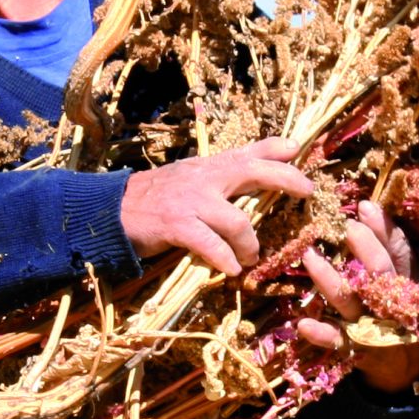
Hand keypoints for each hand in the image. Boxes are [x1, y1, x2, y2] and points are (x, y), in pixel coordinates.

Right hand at [120, 138, 314, 275]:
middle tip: (307, 192)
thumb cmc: (154, 198)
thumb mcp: (188, 178)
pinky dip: (225, 260)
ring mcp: (191, 201)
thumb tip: (250, 177)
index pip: (247, 151)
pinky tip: (231, 270)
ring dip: (250, 244)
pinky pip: (211, 245)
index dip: (275, 149)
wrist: (111, 211)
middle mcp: (204, 178)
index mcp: (208, 167)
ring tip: (250, 257)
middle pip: (254, 172)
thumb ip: (218, 178)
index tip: (298, 149)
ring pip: (238, 221)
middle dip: (285, 179)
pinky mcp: (178, 225)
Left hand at [297, 200, 418, 391]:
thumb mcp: (415, 280)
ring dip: (329, 279)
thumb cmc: (408, 308)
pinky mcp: (354, 348)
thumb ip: (397, 248)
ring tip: (309, 256)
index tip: (364, 206)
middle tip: (345, 227)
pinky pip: (336, 340)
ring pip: (349, 301)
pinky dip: (321, 333)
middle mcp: (391, 305)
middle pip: (379, 274)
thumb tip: (369, 206)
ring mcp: (371, 327)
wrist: (410, 364)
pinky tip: (303, 323)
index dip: (383, 230)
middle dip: (364, 249)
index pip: (400, 253)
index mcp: (410, 284)